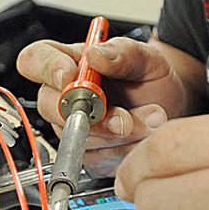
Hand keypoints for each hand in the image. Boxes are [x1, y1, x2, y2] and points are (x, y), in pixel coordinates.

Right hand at [16, 35, 205, 176]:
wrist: (173, 107)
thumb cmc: (152, 79)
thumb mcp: (147, 57)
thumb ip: (122, 53)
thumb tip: (95, 55)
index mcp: (69, 61)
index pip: (35, 60)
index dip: (46, 68)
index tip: (70, 75)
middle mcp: (64, 95)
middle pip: (49, 105)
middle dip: (89, 113)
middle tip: (122, 115)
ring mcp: (73, 127)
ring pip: (79, 136)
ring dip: (119, 131)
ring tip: (151, 117)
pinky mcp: (89, 153)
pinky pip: (98, 156)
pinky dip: (126, 148)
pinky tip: (144, 134)